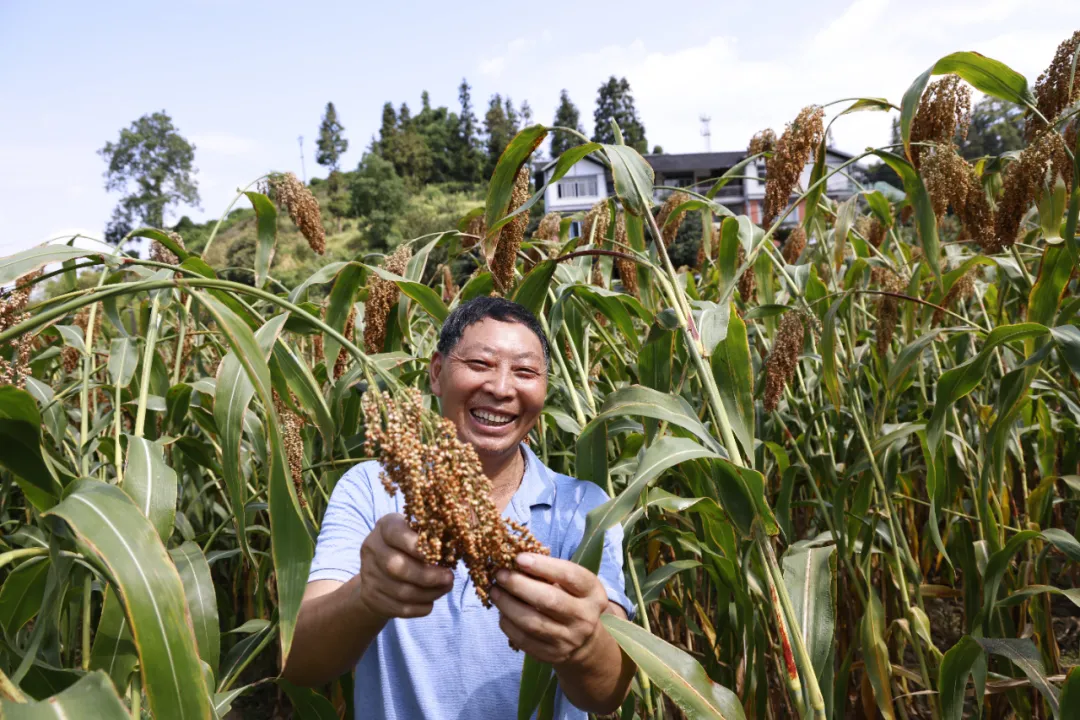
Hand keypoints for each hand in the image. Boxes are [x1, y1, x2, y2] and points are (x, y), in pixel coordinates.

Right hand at [355, 513, 454, 620]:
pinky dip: (419, 608)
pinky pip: (398, 608)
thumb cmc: (410, 544)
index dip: (418, 546)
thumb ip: (432, 538)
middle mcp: (372, 548)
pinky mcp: (371, 596)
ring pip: (401, 591)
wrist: (380, 568)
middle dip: (428, 576)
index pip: (397, 534)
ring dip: (429, 593)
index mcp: (385, 526)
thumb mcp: (417, 532)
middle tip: (450, 578)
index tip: (440, 554)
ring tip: (445, 588)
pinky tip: (431, 602)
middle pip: (397, 567)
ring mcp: (368, 574)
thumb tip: (455, 549)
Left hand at [490, 553, 611, 665]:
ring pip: (532, 622)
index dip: (543, 566)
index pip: (569, 576)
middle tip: (500, 574)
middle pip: (549, 600)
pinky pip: (523, 639)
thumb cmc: (573, 601)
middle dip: (519, 585)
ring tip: (495, 591)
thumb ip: (551, 572)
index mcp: (593, 594)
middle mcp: (584, 618)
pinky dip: (508, 623)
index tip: (519, 558)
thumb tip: (515, 561)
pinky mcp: (551, 655)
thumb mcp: (572, 584)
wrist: (584, 641)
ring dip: (507, 604)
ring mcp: (568, 639)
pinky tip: (502, 611)